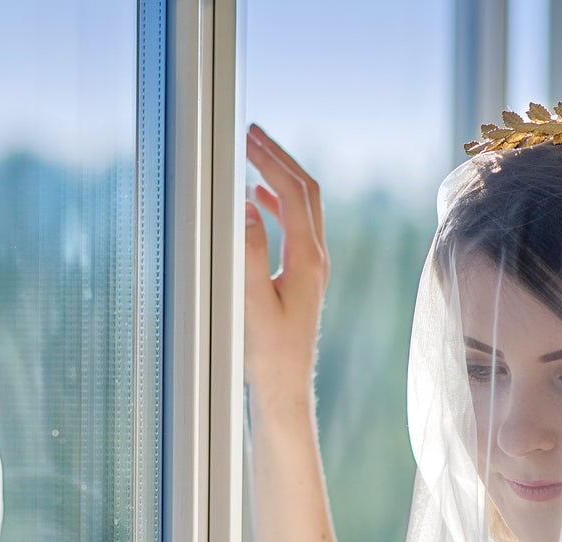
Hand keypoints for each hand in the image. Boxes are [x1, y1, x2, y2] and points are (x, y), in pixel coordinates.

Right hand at [243, 125, 329, 420]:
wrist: (285, 386)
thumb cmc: (268, 352)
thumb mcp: (252, 302)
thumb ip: (249, 253)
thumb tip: (245, 205)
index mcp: (307, 260)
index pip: (293, 194)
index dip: (271, 162)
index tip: (247, 138)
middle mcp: (316, 258)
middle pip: (305, 191)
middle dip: (278, 158)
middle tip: (252, 133)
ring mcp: (312, 266)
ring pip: (303, 206)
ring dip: (279, 176)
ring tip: (254, 155)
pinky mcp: (303, 276)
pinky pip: (295, 225)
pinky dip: (277, 203)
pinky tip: (258, 200)